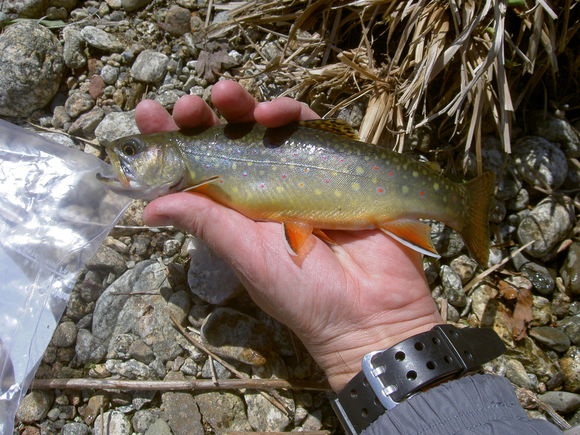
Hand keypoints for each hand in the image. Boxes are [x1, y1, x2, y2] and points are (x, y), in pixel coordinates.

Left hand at [136, 80, 442, 390]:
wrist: (370, 308)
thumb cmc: (301, 291)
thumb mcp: (245, 256)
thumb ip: (205, 224)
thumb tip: (148, 206)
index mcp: (234, 212)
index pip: (196, 171)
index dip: (172, 143)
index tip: (148, 114)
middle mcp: (261, 189)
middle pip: (227, 142)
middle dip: (205, 117)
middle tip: (189, 105)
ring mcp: (298, 174)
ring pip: (265, 127)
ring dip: (244, 106)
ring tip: (226, 94)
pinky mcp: (333, 163)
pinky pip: (310, 128)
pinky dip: (290, 113)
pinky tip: (274, 111)